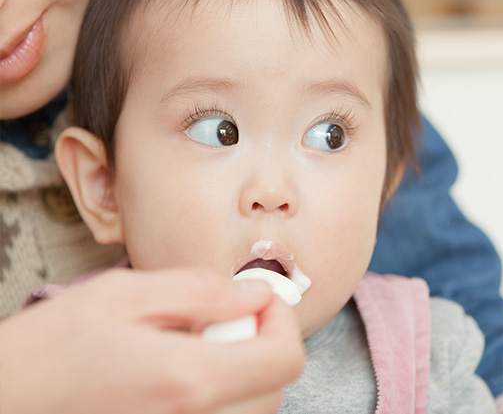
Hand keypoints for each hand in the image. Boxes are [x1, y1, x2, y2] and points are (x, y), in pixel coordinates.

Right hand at [0, 267, 303, 413]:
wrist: (3, 405)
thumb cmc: (46, 354)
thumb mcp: (121, 296)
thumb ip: (199, 291)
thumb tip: (255, 293)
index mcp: (190, 381)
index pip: (284, 358)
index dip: (280, 319)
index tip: (254, 300)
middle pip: (274, 386)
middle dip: (257, 342)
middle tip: (209, 322)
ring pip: (253, 407)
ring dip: (238, 369)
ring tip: (184, 351)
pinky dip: (219, 394)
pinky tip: (175, 378)